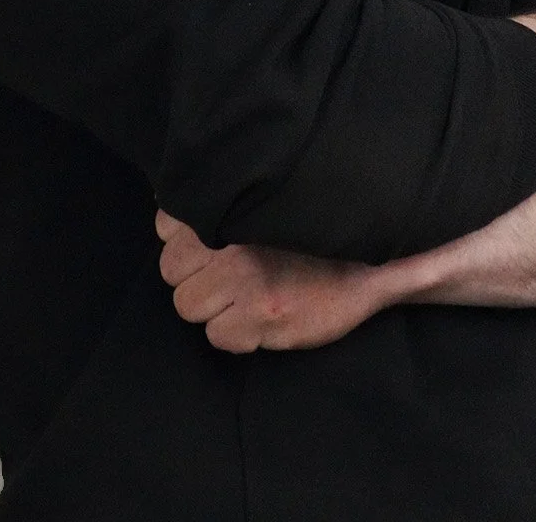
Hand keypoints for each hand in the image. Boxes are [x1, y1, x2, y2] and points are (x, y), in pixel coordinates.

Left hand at [155, 210, 383, 353]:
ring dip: (211, 307)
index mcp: (235, 207)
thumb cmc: (315, 233)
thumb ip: (221, 200)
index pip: (168, 225)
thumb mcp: (270, 203)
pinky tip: (258, 320)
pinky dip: (234, 334)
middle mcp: (234, 240)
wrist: (372, 265)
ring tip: (242, 299)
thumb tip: (163, 203)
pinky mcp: (262, 318)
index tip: (208, 245)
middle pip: (172, 269)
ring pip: (188, 305)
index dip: (183, 240)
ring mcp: (247, 281)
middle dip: (195, 276)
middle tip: (228, 276)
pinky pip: (217, 336)